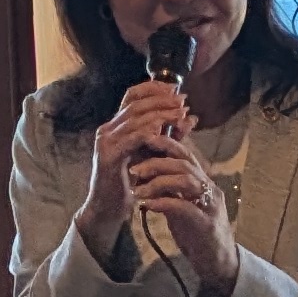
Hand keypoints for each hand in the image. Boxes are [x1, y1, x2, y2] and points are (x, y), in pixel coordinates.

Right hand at [82, 78, 187, 250]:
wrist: (110, 208)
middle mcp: (108, 129)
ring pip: (134, 118)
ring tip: (179, 113)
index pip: (132, 96)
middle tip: (182, 101)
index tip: (175, 87)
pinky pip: (131, 138)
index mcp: (117, 126)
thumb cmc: (132, 182)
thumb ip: (169, 134)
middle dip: (161, 100)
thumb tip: (191, 117)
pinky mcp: (109, 156)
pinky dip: (148, 132)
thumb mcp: (153, 153)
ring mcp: (106, 141)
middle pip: (135, 104)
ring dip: (160, 114)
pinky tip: (162, 130)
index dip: (153, 88)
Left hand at [132, 137, 239, 295]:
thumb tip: (146, 175)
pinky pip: (183, 206)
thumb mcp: (182, 205)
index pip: (185, 154)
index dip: (165, 144)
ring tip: (138, 190)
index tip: (143, 142)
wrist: (218, 262)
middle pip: (184, 163)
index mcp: (204, 181)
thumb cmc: (198, 233)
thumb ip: (170, 189)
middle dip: (156, 162)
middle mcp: (210, 189)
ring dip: (157, 182)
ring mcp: (210, 205)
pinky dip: (162, 203)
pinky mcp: (206, 224)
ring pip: (185, 180)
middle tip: (134, 170)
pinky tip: (147, 205)